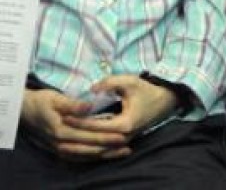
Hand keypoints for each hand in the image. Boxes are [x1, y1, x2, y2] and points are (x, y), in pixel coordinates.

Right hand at [20, 88, 127, 159]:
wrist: (23, 111)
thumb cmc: (40, 101)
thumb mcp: (54, 98)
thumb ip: (72, 104)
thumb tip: (88, 107)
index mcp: (61, 130)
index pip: (89, 136)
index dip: (106, 136)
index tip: (122, 135)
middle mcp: (61, 144)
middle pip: (90, 149)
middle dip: (110, 148)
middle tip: (128, 146)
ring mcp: (60, 150)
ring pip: (87, 156)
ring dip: (105, 155)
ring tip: (122, 152)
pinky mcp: (60, 151)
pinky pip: (80, 158)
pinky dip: (94, 158)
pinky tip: (105, 156)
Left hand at [63, 75, 178, 150]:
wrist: (165, 100)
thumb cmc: (146, 89)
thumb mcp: (128, 81)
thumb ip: (109, 83)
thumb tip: (91, 89)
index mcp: (125, 124)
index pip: (96, 126)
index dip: (79, 121)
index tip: (64, 115)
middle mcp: (125, 136)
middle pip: (95, 138)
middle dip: (77, 133)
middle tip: (59, 125)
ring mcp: (125, 139)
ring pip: (100, 143)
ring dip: (84, 139)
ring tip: (65, 133)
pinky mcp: (125, 138)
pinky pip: (106, 142)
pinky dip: (93, 139)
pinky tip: (80, 135)